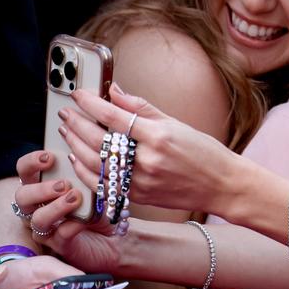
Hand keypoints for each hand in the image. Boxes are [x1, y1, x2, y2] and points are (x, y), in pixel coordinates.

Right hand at [16, 149, 124, 269]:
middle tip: (63, 184)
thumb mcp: (92, 184)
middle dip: (41, 189)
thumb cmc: (97, 204)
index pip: (25, 170)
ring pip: (37, 219)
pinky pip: (59, 235)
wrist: (115, 234)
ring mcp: (46, 228)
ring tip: (75, 199)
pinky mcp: (60, 245)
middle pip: (22, 196)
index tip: (49, 157)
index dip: (31, 162)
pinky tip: (83, 221)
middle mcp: (37, 208)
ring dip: (56, 207)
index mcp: (41, 186)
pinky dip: (71, 226)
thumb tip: (78, 157)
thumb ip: (81, 172)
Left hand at [58, 84, 236, 214]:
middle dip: (77, 122)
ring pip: (95, 162)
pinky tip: (77, 158)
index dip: (92, 103)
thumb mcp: (177, 124)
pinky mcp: (138, 196)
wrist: (222, 186)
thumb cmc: (205, 153)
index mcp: (159, 136)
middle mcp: (148, 160)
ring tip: (67, 130)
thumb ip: (142, 108)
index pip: (114, 116)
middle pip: (99, 139)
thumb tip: (116, 92)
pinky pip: (103, 183)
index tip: (79, 94)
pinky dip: (85, 171)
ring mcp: (141, 181)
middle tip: (66, 111)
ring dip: (75, 145)